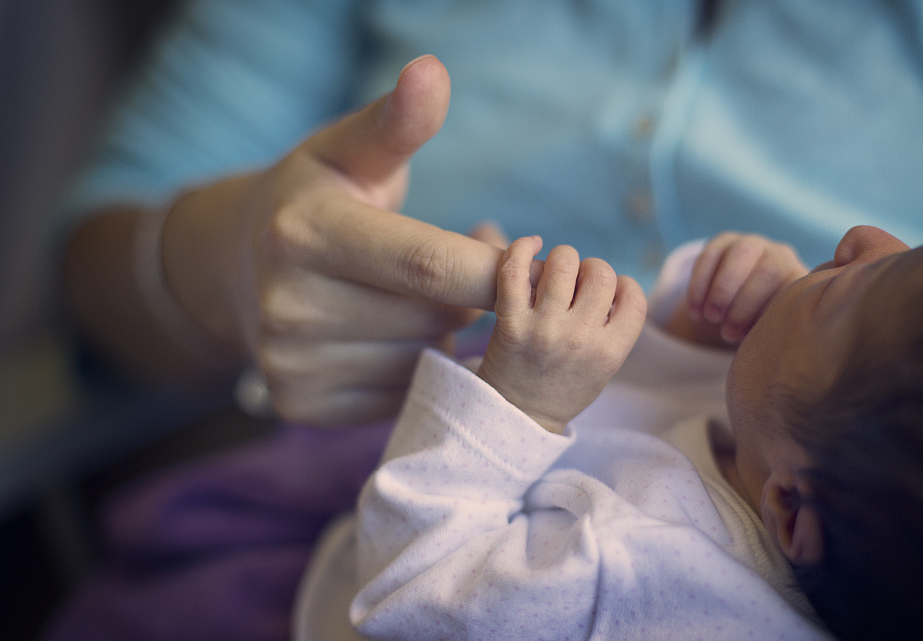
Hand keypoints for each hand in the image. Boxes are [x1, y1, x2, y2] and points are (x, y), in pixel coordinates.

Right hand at [160, 56, 528, 424]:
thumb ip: (397, 123)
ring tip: (427, 302)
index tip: (526, 259)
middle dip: (470, 300)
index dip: (493, 268)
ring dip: (446, 337)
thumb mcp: (351, 150)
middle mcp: (288, 305)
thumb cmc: (318, 197)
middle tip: (468, 275)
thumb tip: (432, 72)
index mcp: (306, 233)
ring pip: (422, 363)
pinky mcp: (302, 404)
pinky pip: (401, 397)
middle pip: (433, 318)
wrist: (240, 265)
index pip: (429, 265)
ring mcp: (291, 363)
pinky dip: (419, 370)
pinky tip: (402, 338)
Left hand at [476, 237, 646, 433]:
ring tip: (556, 270)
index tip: (609, 291)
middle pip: (600, 273)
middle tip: (578, 279)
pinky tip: (531, 246)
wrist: (518, 416)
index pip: (633, 295)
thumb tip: (613, 281)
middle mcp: (579, 339)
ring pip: (563, 263)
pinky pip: (515, 270)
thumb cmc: (564, 386)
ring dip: (563, 258)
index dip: (623, 284)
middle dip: (592, 268)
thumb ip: (614, 328)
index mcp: (609, 352)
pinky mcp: (510, 323)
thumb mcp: (604, 367)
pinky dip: (523, 248)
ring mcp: (543, 330)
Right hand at [665, 232, 806, 345]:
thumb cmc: (757, 327)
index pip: (788, 290)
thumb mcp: (770, 331)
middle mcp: (780, 256)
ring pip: (740, 255)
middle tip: (723, 328)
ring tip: (707, 317)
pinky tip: (693, 309)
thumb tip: (776, 355)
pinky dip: (699, 283)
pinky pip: (711, 254)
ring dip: (720, 288)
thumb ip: (776, 334)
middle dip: (742, 302)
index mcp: (798, 279)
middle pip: (767, 270)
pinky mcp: (724, 242)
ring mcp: (752, 245)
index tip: (737, 338)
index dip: (760, 313)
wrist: (737, 308)